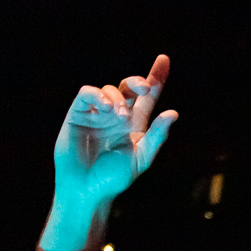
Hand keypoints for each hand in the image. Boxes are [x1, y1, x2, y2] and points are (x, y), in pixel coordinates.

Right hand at [37, 54, 178, 250]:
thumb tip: (173, 113)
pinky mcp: (77, 114)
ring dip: (118, 97)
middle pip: (129, 87)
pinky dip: (98, 95)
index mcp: (135, 125)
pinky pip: (87, 94)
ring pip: (109, 89)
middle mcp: (116, 115)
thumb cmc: (113, 178)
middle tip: (145, 88)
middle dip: (138, 82)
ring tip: (120, 115)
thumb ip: (157, 136)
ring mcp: (97, 113)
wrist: (86, 190)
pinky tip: (106, 107)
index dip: (156, 77)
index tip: (164, 60)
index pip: (147, 97)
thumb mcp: (141, 158)